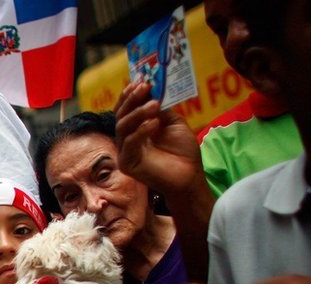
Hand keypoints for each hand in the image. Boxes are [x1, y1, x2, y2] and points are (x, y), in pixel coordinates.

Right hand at [114, 81, 202, 197]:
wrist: (189, 176)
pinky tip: (155, 123)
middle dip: (132, 99)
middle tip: (146, 87)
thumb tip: (152, 90)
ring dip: (137, 113)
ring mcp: (125, 151)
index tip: (141, 79)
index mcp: (136, 128)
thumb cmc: (183, 152)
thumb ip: (161, 108)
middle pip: (120, 115)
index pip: (126, 108)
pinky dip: (141, 131)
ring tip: (155, 105)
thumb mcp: (173, 122)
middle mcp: (127, 139)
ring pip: (122, 127)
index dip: (130, 94)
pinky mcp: (127, 163)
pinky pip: (129, 143)